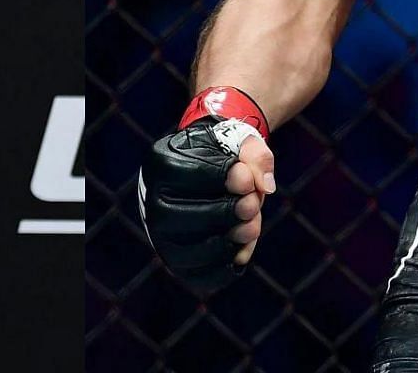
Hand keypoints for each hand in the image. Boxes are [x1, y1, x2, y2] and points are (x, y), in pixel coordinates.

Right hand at [138, 117, 276, 290]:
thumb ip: (256, 155)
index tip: (247, 180)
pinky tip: (242, 246)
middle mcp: (153, 202)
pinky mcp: (178, 264)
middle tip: (252, 203)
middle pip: (188, 216)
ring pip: (194, 250)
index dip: (225, 179)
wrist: (202, 178)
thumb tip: (265, 186)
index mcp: (161, 161)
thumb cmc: (221, 158)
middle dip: (229, 212)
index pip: (191, 174)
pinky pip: (203, 276)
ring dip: (232, 239)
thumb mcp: (238, 142)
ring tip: (251, 224)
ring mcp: (161, 236)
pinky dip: (229, 265)